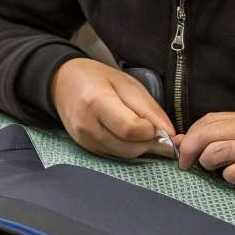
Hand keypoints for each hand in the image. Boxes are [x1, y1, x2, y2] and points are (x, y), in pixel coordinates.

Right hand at [51, 58, 177, 160]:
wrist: (63, 83)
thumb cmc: (97, 78)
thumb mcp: (127, 83)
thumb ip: (149, 109)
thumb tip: (171, 134)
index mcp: (96, 101)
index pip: (130, 129)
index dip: (150, 130)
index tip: (158, 124)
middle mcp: (87, 125)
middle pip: (129, 148)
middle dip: (150, 143)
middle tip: (161, 133)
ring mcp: (84, 140)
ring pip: (124, 156)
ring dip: (142, 149)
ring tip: (147, 133)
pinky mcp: (86, 148)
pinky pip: (115, 156)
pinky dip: (129, 150)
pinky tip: (132, 138)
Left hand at [175, 111, 234, 194]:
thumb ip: (232, 135)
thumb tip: (196, 141)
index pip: (208, 120)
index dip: (190, 133)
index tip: (181, 146)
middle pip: (206, 133)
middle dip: (189, 149)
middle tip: (185, 164)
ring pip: (215, 151)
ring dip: (207, 163)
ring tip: (213, 171)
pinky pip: (233, 172)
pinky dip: (229, 178)